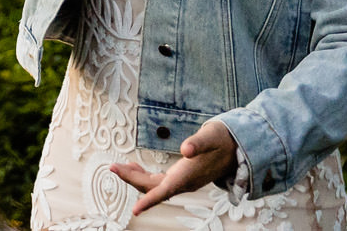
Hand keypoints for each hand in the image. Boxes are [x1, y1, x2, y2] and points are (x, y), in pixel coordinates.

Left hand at [113, 119, 238, 214]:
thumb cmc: (221, 140)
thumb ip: (198, 143)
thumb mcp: (211, 137)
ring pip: (153, 186)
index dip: (149, 202)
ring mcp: (181, 182)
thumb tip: (185, 149)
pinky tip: (134, 166)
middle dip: (131, 179)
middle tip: (112, 166)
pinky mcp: (180, 177)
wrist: (234, 148)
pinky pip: (157, 182)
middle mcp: (183, 183)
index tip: (135, 210)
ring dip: (135, 178)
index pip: (165, 191)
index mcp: (188, 176)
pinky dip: (143, 175)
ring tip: (118, 166)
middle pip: (152, 188)